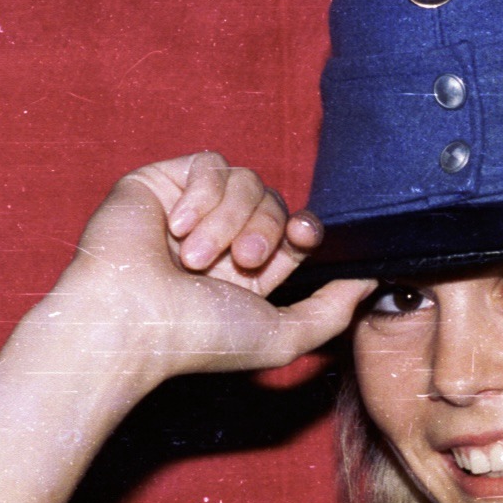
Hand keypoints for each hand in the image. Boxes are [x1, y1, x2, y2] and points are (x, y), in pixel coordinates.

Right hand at [42, 152, 372, 381]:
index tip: (302, 240)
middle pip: (276, 202)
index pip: (297, 231)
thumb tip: (371, 281)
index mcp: (249, 272)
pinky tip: (173, 230)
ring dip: (228, 220)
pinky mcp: (160, 182)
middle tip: (237, 262)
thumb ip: (333, 311)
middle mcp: (221, 238)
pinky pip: (209, 163)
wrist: (130, 321)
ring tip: (194, 258)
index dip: (306, 228)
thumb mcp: (284, 336)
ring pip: (246, 181)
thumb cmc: (198, 339)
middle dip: (264, 231)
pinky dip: (201, 197)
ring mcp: (190, 208)